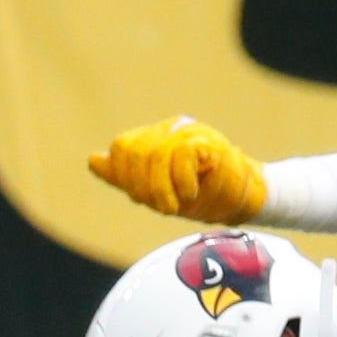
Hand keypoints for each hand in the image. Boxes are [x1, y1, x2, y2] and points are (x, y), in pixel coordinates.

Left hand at [87, 117, 268, 220]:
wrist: (243, 199)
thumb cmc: (203, 195)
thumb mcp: (157, 191)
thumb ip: (126, 176)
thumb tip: (93, 160)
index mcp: (155, 138)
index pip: (122, 147)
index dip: (126, 176)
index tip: (144, 198)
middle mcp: (169, 129)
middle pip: (134, 152)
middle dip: (143, 187)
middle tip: (163, 206)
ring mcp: (189, 132)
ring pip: (156, 155)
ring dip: (162, 190)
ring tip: (174, 206)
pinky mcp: (207, 141)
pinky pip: (180, 155)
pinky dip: (182, 182)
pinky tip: (191, 192)